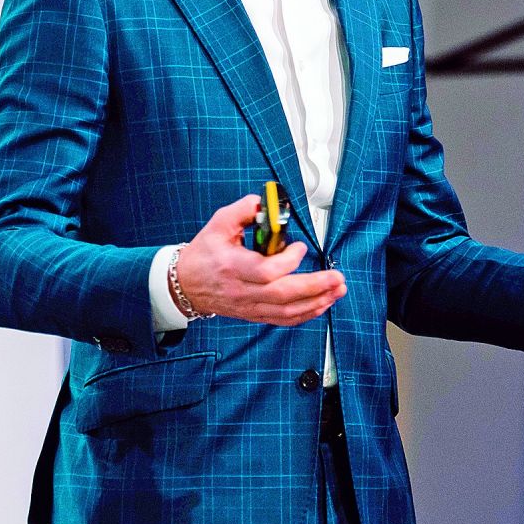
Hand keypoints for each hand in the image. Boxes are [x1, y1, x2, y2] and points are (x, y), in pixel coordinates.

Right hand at [175, 194, 345, 324]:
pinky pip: (284, 319)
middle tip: (336, 277)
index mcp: (232, 266)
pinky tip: (322, 303)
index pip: (265, 271)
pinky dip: (306, 313)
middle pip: (282, 295)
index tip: (299, 247)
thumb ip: (242, 210)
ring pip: (287, 311)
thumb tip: (264, 204)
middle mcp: (242, 290)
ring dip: (317, 301)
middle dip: (314, 286)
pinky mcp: (254, 314)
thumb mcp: (218, 224)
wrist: (186, 284)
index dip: (288, 261)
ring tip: (337, 289)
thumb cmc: (204, 254)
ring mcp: (249, 305)